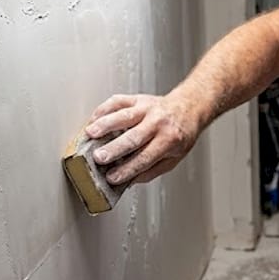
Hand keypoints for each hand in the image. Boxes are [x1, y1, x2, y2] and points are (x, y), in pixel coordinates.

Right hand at [85, 93, 199, 185]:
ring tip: (90, 134)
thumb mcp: (173, 158)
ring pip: (123, 116)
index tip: (112, 177)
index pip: (145, 158)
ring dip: (105, 125)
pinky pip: (118, 102)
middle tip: (98, 158)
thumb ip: (151, 171)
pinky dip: (104, 110)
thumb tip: (128, 181)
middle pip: (133, 137)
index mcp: (169, 140)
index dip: (128, 169)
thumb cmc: (179, 135)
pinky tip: (94, 119)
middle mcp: (158, 123)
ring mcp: (147, 109)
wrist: (188, 108)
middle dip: (114, 149)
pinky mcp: (138, 98)